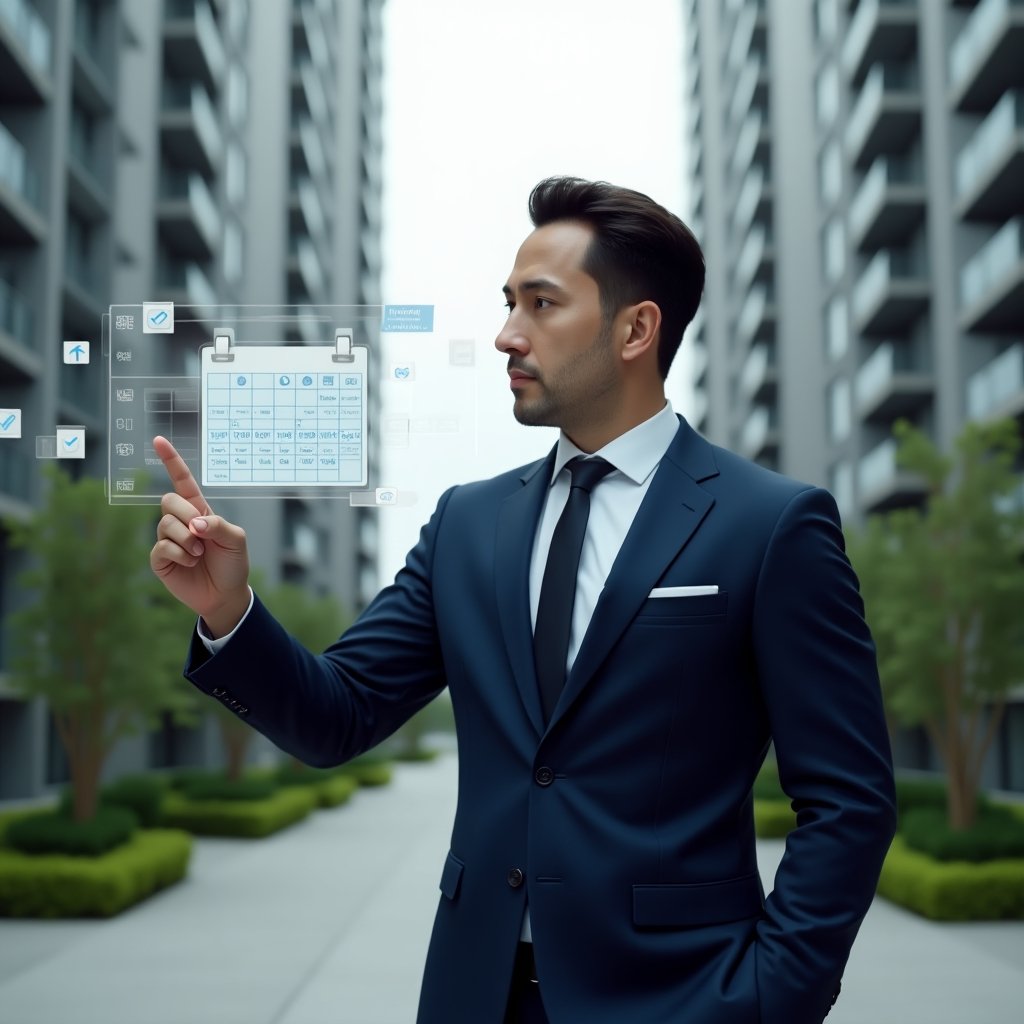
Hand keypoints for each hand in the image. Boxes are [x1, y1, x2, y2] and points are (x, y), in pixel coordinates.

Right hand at [150, 435, 250, 636]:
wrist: (226, 594)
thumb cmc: (232, 564)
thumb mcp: (236, 540)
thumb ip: (218, 525)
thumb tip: (193, 523)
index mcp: (199, 510)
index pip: (182, 481)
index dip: (171, 461)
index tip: (158, 440)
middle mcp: (180, 521)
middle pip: (169, 500)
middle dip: (185, 514)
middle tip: (201, 535)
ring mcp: (168, 540)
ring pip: (165, 524)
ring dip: (187, 539)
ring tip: (199, 554)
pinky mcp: (160, 559)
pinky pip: (161, 547)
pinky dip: (180, 555)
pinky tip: (190, 563)